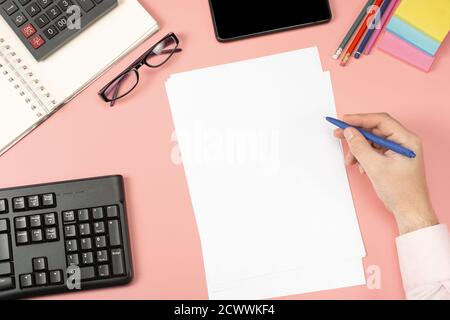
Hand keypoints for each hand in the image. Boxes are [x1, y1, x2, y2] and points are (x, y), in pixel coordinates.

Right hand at [334, 113, 437, 234]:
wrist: (408, 210)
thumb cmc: (401, 191)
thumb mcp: (375, 167)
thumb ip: (360, 147)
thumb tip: (349, 132)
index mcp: (406, 140)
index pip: (380, 121)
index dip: (360, 119)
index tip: (344, 120)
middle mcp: (403, 142)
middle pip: (375, 130)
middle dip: (356, 135)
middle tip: (339, 134)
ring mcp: (397, 150)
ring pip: (371, 141)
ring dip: (358, 150)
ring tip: (351, 161)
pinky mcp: (391, 158)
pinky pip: (373, 151)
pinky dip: (363, 157)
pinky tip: (361, 166)